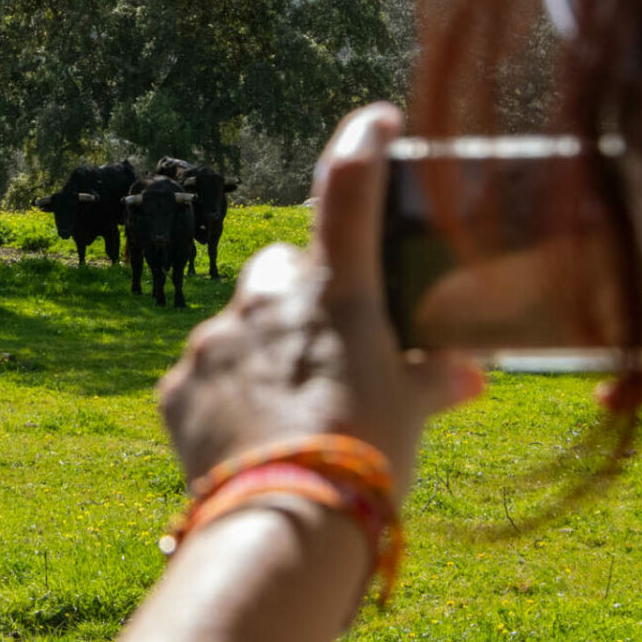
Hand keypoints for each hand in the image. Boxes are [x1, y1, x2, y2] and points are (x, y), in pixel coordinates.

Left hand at [156, 103, 486, 494]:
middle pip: (282, 273)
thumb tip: (464, 374)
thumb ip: (432, 379)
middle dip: (302, 298)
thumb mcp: (413, 413)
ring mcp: (213, 339)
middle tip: (331, 349)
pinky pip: (204, 378)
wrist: (286, 522)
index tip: (375, 119)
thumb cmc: (367, 457)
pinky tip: (252, 442)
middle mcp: (265, 299)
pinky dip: (226, 398)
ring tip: (295, 418)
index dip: (363, 145)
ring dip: (264, 356)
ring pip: (239, 328)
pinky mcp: (176, 385)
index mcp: (334, 291)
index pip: (349, 191)